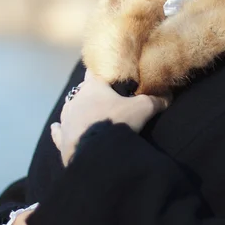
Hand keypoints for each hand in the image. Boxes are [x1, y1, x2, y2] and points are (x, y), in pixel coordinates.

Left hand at [51, 70, 170, 165]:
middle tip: (105, 97)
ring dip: (78, 110)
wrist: (96, 154)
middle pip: (83, 90)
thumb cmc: (117, 124)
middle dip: (93, 93)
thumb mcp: (142, 110)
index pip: (95, 70)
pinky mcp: (62, 139)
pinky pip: (59, 131)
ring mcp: (66, 120)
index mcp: (92, 87)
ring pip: (70, 109)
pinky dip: (60, 129)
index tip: (108, 71)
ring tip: (87, 114)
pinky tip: (56, 128)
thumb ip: (155, 100)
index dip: (103, 70)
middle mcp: (75, 100)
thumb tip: (168, 96)